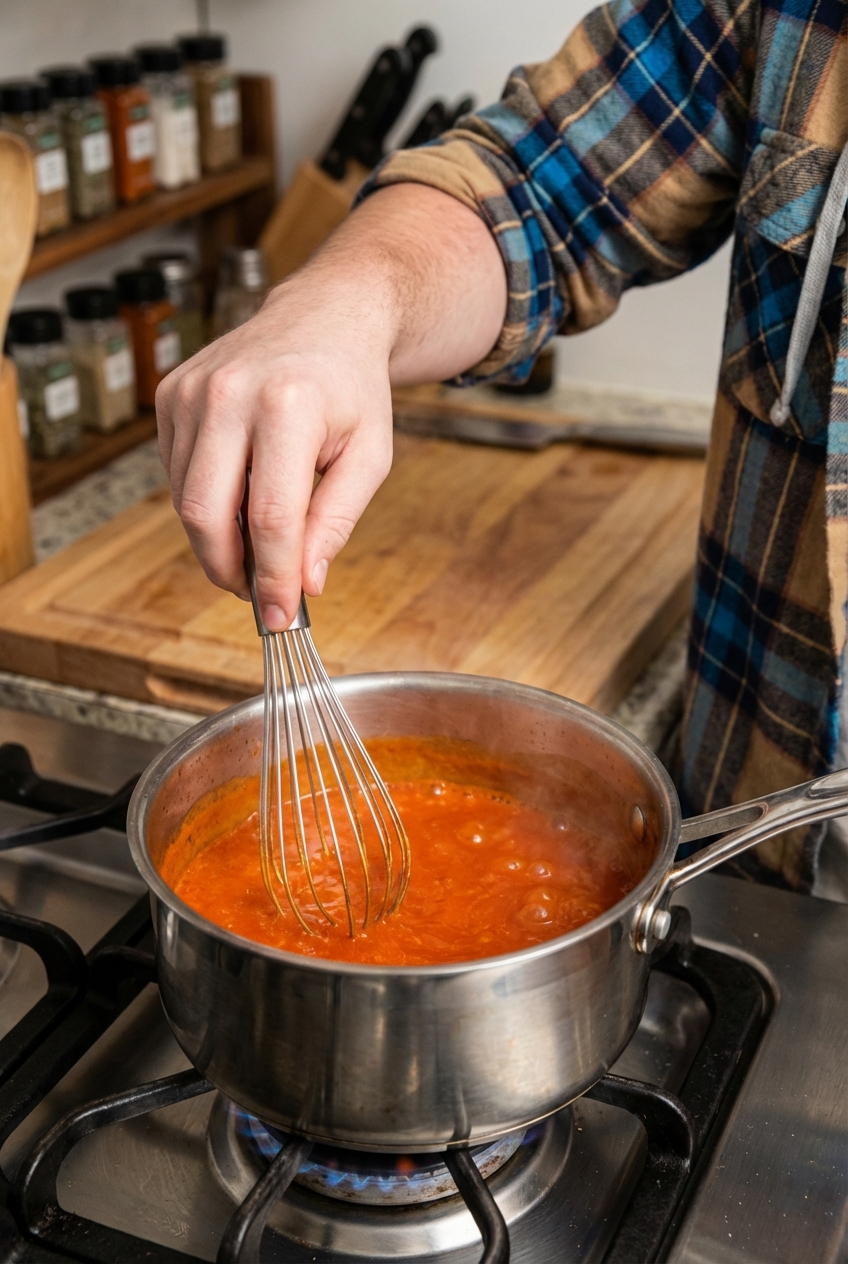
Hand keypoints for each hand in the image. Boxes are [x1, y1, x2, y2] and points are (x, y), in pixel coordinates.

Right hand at [155, 185, 505, 630]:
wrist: (326, 316)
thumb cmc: (352, 388)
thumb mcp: (370, 457)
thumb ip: (335, 522)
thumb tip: (304, 583)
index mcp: (288, 405)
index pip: (269, 517)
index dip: (273, 577)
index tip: (281, 616)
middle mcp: (229, 393)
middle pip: (207, 514)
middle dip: (230, 570)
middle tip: (260, 594)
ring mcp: (191, 391)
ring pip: (185, 501)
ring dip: (218, 540)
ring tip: (259, 544)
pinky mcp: (171, 395)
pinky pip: (176, 475)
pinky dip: (206, 503)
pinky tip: (239, 495)